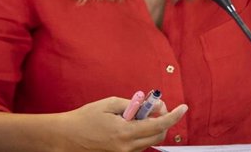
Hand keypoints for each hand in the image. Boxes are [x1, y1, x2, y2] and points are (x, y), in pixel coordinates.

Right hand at [61, 96, 187, 151]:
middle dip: (163, 119)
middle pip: (158, 135)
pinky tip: (131, 121)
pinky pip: (139, 144)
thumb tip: (148, 105)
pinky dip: (142, 131)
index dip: (174, 116)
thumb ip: (132, 104)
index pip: (158, 125)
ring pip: (149, 140)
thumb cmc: (86, 118)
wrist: (67, 137)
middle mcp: (127, 147)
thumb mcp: (109, 103)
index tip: (183, 108)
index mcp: (125, 132)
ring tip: (139, 112)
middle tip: (155, 105)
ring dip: (152, 125)